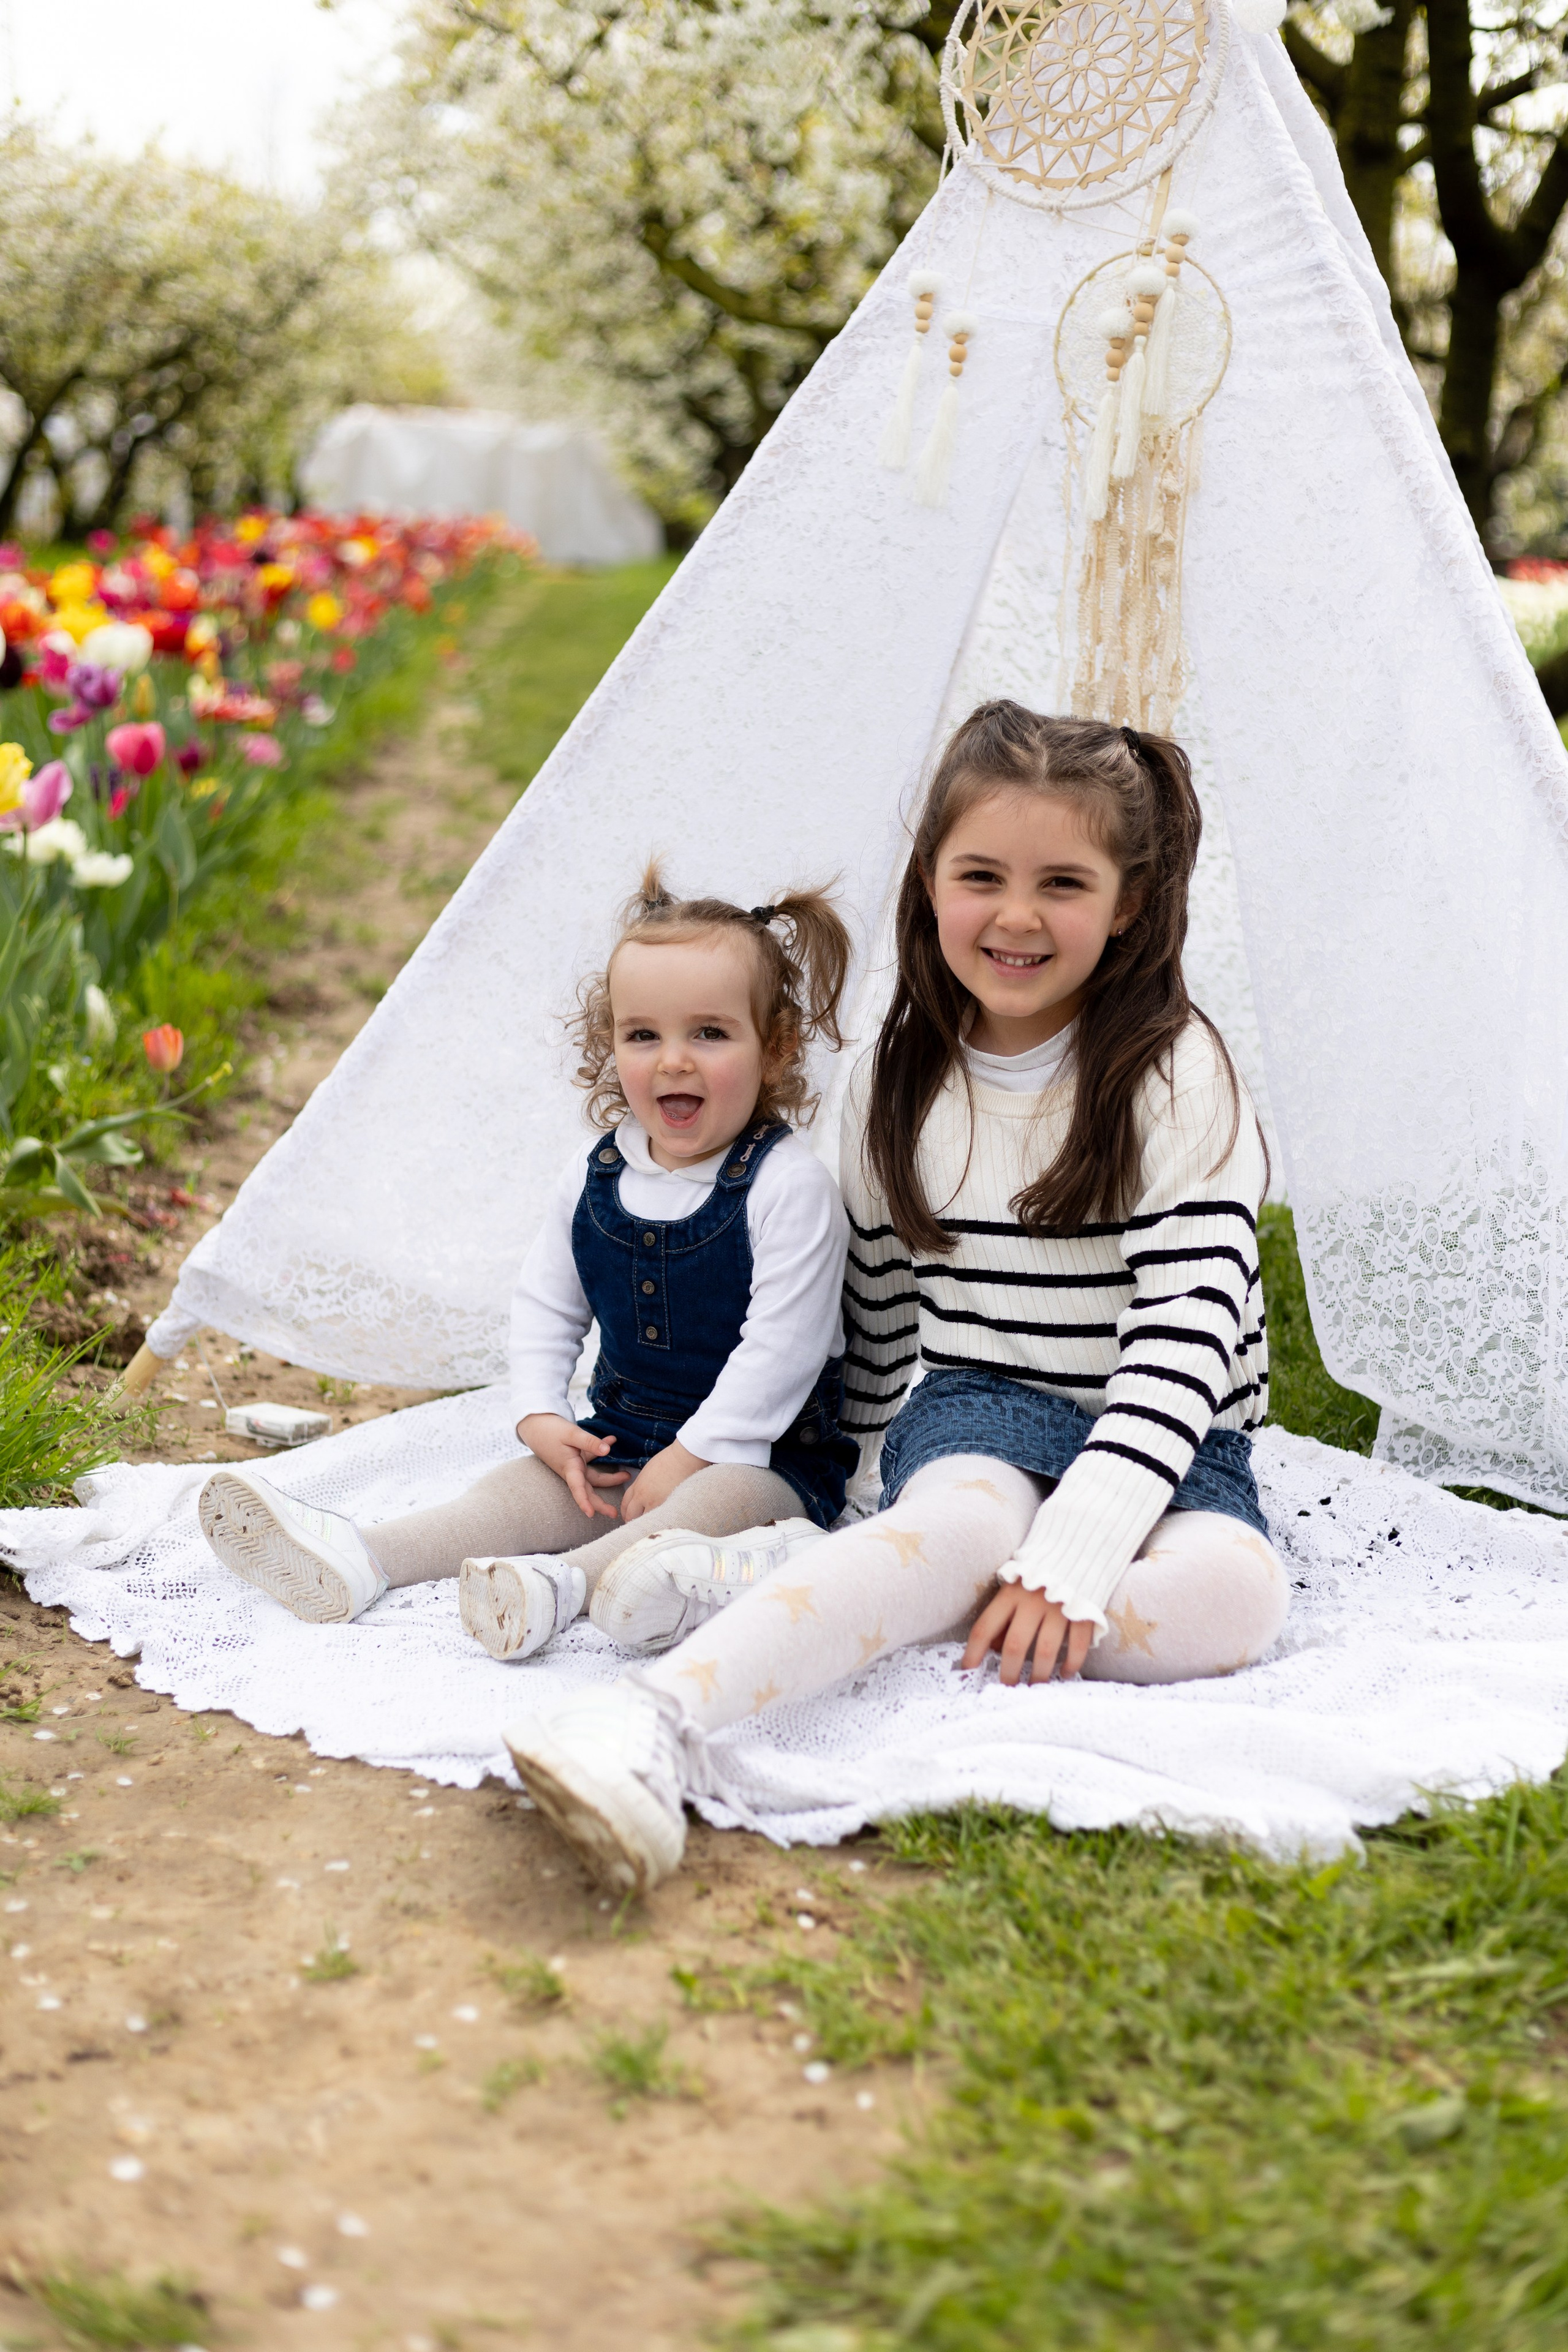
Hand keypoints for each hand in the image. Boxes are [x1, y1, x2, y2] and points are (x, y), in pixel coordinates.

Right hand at [516, 1413, 628, 1519]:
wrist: (535, 1424)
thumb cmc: (550, 1430)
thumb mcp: (571, 1434)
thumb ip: (590, 1442)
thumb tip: (608, 1450)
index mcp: (569, 1468)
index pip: (578, 1488)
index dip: (584, 1502)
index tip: (590, 1514)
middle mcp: (572, 1470)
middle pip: (588, 1490)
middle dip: (600, 1503)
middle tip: (614, 1514)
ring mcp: (574, 1465)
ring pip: (593, 1477)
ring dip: (610, 1477)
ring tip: (626, 1476)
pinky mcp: (575, 1457)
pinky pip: (591, 1458)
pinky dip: (600, 1450)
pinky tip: (612, 1439)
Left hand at [619, 1439, 708, 1522]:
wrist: (684, 1458)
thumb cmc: (669, 1460)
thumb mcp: (648, 1471)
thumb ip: (642, 1485)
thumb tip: (642, 1495)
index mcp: (638, 1486)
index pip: (625, 1505)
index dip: (626, 1513)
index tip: (629, 1516)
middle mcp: (644, 1497)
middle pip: (631, 1516)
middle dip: (632, 1522)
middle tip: (637, 1526)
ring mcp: (656, 1504)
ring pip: (644, 1522)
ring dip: (646, 1525)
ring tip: (651, 1527)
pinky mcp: (669, 1507)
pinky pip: (659, 1521)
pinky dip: (659, 1524)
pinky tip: (663, 1524)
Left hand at [961, 1579, 1094, 1685]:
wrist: (1077, 1550)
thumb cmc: (1037, 1577)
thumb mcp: (1013, 1590)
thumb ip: (1001, 1618)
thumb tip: (990, 1649)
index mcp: (1009, 1594)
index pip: (985, 1627)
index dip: (973, 1652)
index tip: (967, 1670)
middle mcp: (1032, 1601)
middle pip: (1015, 1646)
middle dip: (1008, 1673)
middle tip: (1007, 1688)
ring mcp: (1059, 1608)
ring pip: (1045, 1651)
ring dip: (1039, 1675)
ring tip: (1035, 1686)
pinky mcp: (1083, 1613)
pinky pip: (1076, 1646)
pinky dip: (1071, 1664)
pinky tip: (1065, 1674)